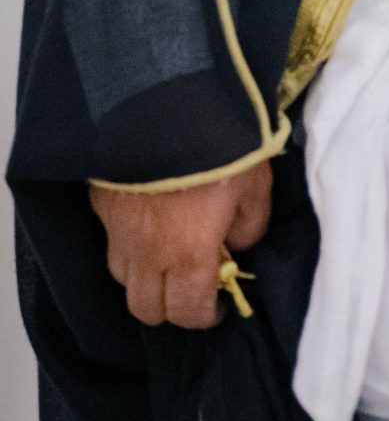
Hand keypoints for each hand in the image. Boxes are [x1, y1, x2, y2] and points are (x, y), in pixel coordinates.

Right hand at [90, 161, 272, 329]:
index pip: (187, 312)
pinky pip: (111, 239)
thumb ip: (249, 225)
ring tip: (167, 256)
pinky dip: (128, 243)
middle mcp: (147, 253)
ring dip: (145, 277)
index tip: (218, 307)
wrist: (168, 103)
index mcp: (188, 256)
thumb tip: (235, 245)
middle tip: (191, 286)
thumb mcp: (255, 186)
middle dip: (169, 307)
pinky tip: (147, 223)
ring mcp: (118, 230)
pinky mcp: (101, 204)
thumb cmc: (220, 146)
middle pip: (145, 309)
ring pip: (123, 277)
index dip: (204, 317)